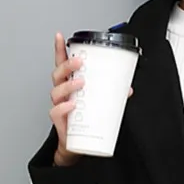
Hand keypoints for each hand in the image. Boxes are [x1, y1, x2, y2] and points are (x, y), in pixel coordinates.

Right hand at [49, 32, 133, 163]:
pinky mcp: (60, 122)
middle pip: (58, 73)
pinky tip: (73, 105)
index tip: (60, 36)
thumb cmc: (84, 121)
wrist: (77, 147)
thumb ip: (112, 94)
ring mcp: (59, 106)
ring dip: (68, 85)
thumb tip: (127, 88)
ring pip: (56, 91)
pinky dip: (64, 108)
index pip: (62, 64)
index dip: (59, 49)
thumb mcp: (98, 103)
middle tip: (80, 62)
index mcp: (70, 84)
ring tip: (81, 83)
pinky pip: (56, 112)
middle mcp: (62, 93)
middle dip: (67, 64)